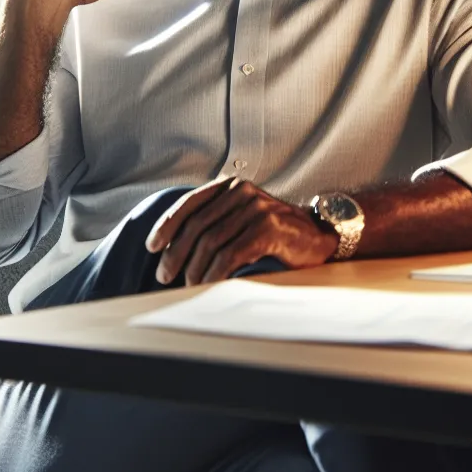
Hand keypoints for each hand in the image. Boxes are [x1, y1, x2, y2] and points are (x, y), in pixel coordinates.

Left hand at [145, 176, 339, 285]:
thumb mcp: (244, 215)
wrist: (319, 236)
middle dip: (175, 254)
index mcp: (232, 186)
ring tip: (188, 285)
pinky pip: (230, 255)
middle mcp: (242, 193)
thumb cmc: (277, 232)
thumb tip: (176, 246)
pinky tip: (208, 285)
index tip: (152, 246)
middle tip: (164, 275)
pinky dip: (214, 274)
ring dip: (194, 269)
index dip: (167, 225)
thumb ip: (218, 219)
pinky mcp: (268, 230)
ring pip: (211, 243)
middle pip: (197, 226)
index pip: (190, 204)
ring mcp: (256, 210)